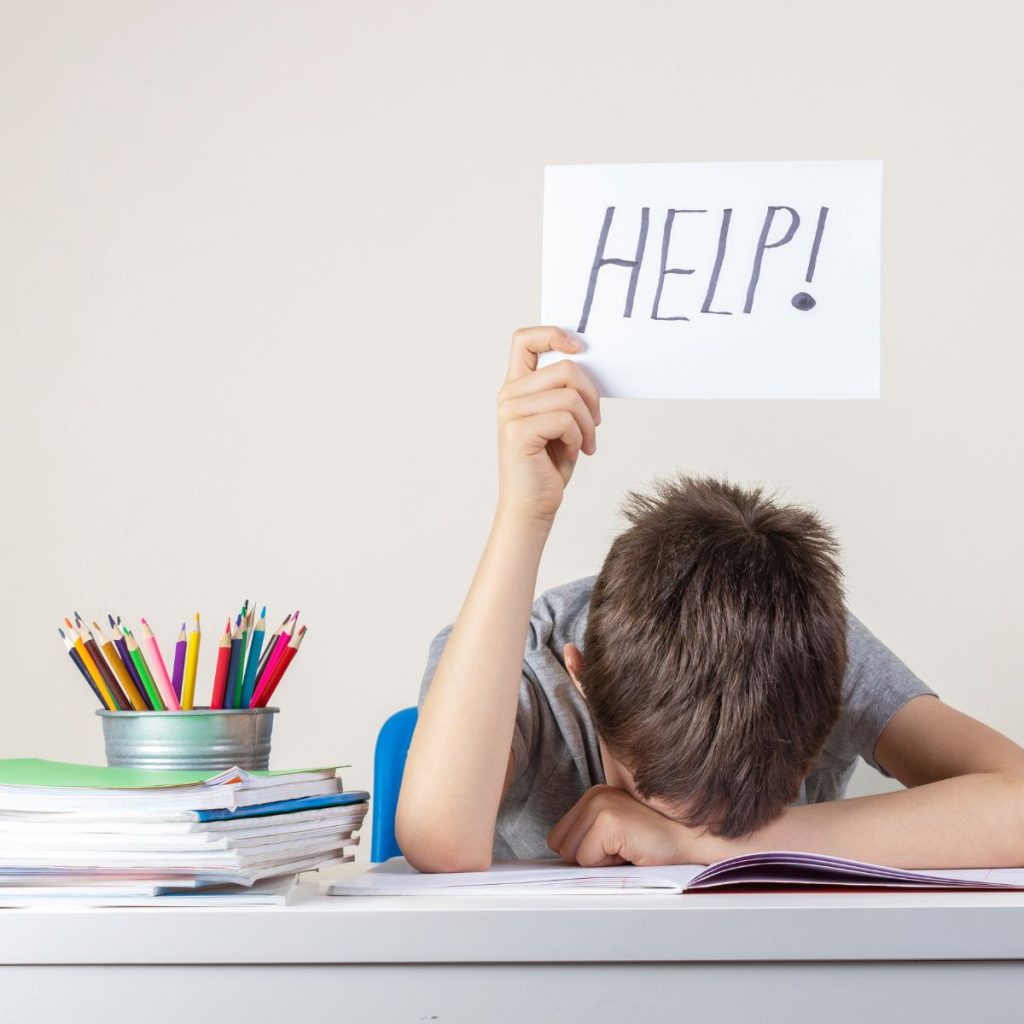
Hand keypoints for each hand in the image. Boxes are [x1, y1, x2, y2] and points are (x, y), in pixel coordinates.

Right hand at [497, 326, 600, 524]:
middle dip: (591, 395)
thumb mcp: (559, 420)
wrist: (532, 506)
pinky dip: (579, 437)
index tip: (580, 348)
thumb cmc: (548, 464)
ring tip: (585, 442)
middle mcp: (509, 395)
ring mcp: (510, 412)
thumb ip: (564, 390)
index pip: (525, 339)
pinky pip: (566, 418)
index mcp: (516, 387)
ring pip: (570, 395)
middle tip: (595, 422)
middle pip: (565, 368)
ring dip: (588, 422)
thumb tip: (587, 362)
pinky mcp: (518, 431)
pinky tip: (574, 452)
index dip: (554, 334)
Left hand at [547, 785, 712, 866]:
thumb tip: (561, 859)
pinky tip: (632, 850)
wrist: (693, 842)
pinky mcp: (607, 820)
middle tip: (624, 849)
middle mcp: (593, 795)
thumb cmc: (657, 845)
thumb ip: (590, 838)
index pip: (559, 838)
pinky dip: (608, 865)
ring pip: (572, 854)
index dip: (586, 853)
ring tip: (628, 849)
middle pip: (561, 846)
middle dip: (590, 858)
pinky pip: (586, 859)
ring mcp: (599, 804)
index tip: (616, 848)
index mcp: (593, 796)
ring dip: (600, 862)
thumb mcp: (616, 836)